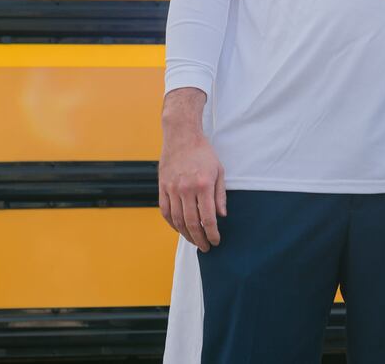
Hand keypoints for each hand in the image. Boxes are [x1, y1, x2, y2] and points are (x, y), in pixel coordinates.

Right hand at [159, 89, 226, 250]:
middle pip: (192, 222)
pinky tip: (179, 229)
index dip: (212, 233)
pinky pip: (166, 211)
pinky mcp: (162, 188)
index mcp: (203, 185)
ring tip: (194, 241)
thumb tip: (221, 216)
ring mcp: (172, 189)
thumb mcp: (219, 170)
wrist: (182, 136)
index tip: (216, 241)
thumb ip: (220, 195)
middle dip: (200, 238)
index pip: (208, 217)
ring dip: (186, 234)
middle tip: (206, 247)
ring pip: (177, 220)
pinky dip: (172, 224)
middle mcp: (186, 189)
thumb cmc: (204, 153)